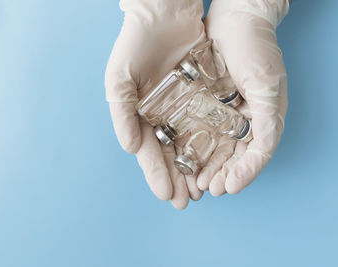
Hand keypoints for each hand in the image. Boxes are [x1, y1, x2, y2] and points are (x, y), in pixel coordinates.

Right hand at [105, 0, 205, 208]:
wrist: (163, 13)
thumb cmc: (136, 44)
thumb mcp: (119, 79)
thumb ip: (123, 114)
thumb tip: (131, 148)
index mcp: (141, 116)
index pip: (150, 152)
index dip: (157, 175)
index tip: (167, 196)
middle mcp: (162, 116)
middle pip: (171, 154)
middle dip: (178, 179)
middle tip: (187, 202)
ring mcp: (183, 107)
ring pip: (192, 144)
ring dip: (196, 167)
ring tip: (203, 189)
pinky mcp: (202, 96)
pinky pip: (208, 123)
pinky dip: (212, 143)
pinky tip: (218, 159)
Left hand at [196, 0, 289, 194]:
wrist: (237, 17)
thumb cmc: (257, 50)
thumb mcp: (268, 88)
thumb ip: (269, 123)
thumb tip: (263, 153)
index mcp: (263, 118)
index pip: (254, 154)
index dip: (243, 173)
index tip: (227, 187)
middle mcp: (244, 118)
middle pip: (232, 154)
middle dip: (219, 173)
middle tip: (205, 189)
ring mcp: (224, 110)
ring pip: (214, 144)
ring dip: (204, 164)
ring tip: (193, 181)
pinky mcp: (205, 100)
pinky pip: (197, 127)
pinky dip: (192, 144)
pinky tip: (183, 155)